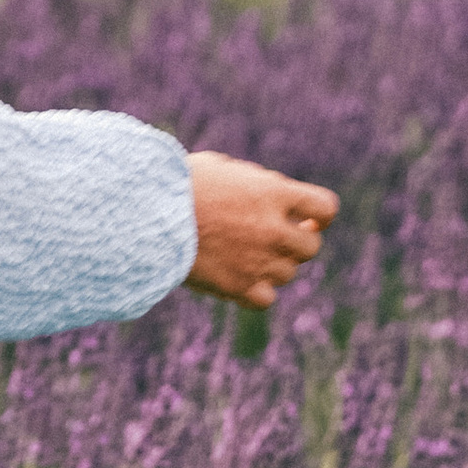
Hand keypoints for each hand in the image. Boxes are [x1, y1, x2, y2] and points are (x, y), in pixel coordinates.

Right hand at [184, 151, 337, 309]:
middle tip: (272, 239)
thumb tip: (273, 195)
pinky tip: (239, 279)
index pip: (325, 208)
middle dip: (296, 242)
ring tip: (242, 255)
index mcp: (273, 193)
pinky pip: (266, 299)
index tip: (307, 219)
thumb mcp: (223, 169)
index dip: (319, 215)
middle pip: (310, 247)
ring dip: (272, 265)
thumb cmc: (176, 185)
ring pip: (288, 273)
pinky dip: (257, 291)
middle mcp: (273, 229)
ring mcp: (258, 261)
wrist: (143, 215)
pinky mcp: (237, 287)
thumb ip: (256, 183)